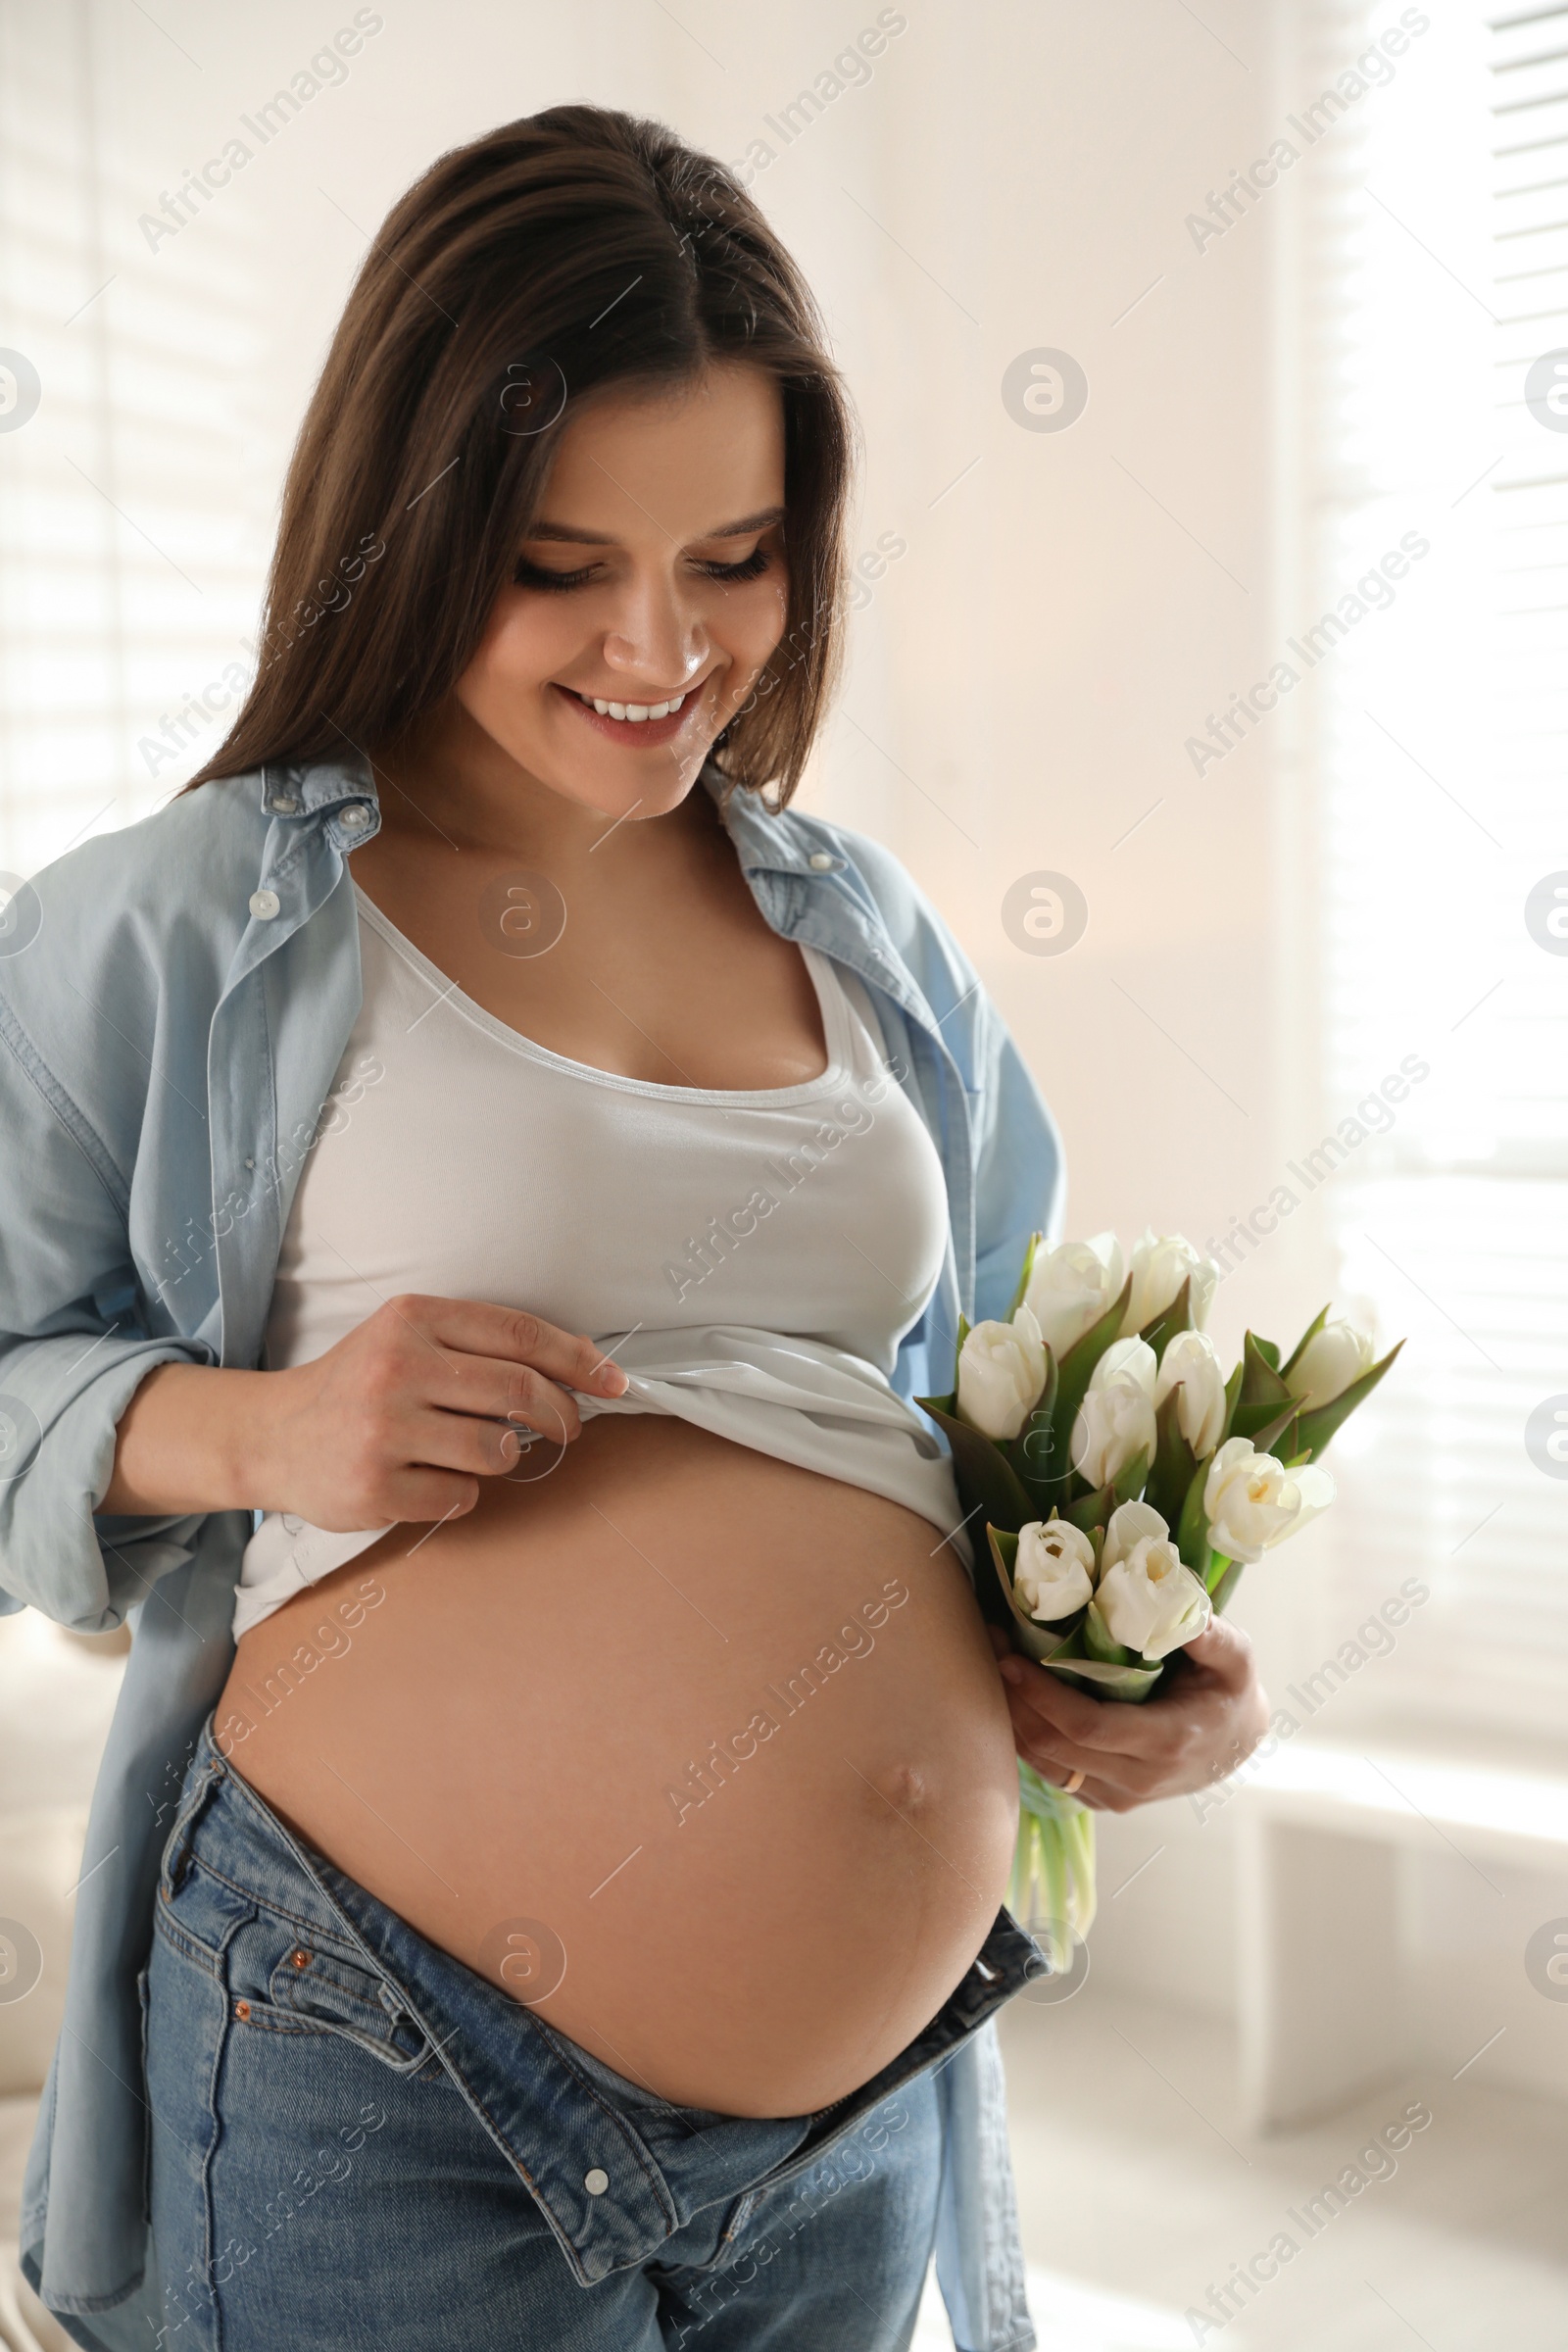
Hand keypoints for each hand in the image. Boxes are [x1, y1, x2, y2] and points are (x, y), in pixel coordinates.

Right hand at [102, 1296, 627, 1525]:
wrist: (272, 1436)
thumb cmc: (358, 1385)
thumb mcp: (407, 1338)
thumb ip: (479, 1344)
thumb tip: (579, 1363)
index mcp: (411, 1318)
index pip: (518, 1332)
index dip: (577, 1358)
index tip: (614, 1381)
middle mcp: (396, 1367)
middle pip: (517, 1391)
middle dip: (560, 1414)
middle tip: (570, 1428)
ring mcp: (383, 1430)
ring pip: (496, 1450)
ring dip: (502, 1457)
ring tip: (471, 1450)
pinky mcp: (375, 1488)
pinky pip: (461, 1496)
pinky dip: (460, 1492)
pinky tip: (429, 1479)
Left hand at [988, 1618, 1268, 1812]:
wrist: (1236, 1744)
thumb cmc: (1230, 1690)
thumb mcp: (1236, 1657)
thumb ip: (1211, 1634)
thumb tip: (1176, 1603)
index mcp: (1168, 1741)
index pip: (1089, 1727)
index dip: (1042, 1695)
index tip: (1011, 1657)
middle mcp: (1139, 1779)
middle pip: (1055, 1746)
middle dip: (1014, 1697)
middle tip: (989, 1645)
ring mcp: (1119, 1796)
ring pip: (1045, 1764)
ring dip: (1011, 1717)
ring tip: (992, 1664)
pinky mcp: (1103, 1800)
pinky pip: (1051, 1773)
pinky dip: (1024, 1738)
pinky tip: (1012, 1698)